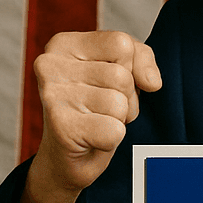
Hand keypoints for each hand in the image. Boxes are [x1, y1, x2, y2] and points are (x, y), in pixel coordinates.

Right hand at [13, 31, 161, 202]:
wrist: (65, 158)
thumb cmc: (94, 107)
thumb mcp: (121, 68)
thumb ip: (141, 57)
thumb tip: (152, 82)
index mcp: (62, 44)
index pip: (121, 44)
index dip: (130, 68)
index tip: (108, 82)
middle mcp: (50, 65)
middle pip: (122, 76)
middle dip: (125, 97)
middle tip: (101, 109)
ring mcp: (52, 96)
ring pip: (119, 103)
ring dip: (118, 118)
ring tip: (96, 122)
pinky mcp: (62, 128)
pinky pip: (115, 130)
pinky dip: (112, 139)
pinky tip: (91, 138)